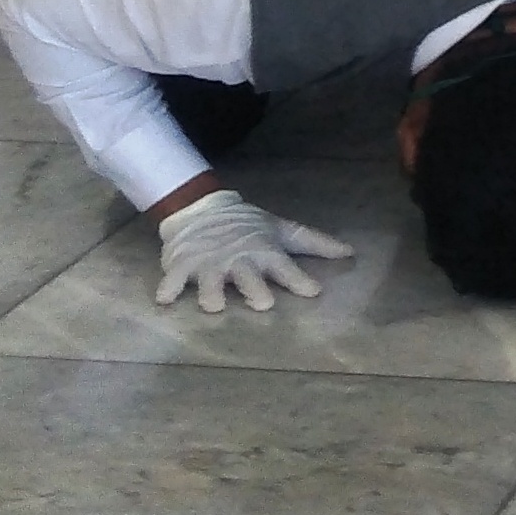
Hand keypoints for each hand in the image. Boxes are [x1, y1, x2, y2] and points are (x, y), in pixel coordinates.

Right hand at [152, 189, 353, 313]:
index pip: (285, 267)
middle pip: (248, 277)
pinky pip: (174, 278)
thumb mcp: (282, 231)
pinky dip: (169, 287)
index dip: (299, 280)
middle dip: (255, 288)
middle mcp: (238, 260)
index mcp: (263, 252)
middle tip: (263, 302)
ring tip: (214, 305)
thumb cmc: (248, 227)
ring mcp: (209, 264)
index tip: (314, 292)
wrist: (202, 209)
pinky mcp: (183, 265)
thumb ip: (314, 244)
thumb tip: (350, 252)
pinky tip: (165, 298)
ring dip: (212, 292)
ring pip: (211, 281)